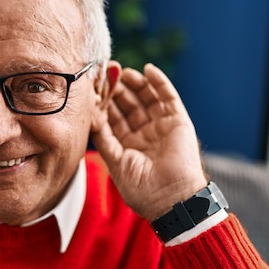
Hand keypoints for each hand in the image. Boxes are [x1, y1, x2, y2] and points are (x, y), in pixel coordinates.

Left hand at [90, 64, 207, 220]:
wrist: (170, 199)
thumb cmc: (141, 188)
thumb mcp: (115, 160)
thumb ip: (103, 136)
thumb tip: (90, 114)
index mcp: (127, 144)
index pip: (113, 117)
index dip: (104, 102)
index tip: (93, 86)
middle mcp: (144, 133)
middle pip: (129, 104)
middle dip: (118, 89)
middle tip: (107, 73)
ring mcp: (161, 126)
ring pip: (146, 98)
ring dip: (135, 83)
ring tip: (124, 71)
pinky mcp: (178, 121)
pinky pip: (168, 97)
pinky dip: (159, 82)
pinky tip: (148, 70)